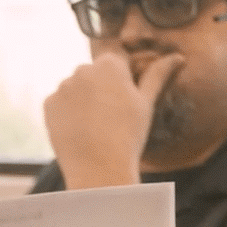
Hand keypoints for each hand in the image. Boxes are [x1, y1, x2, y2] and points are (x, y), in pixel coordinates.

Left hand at [42, 46, 183, 188]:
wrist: (99, 169)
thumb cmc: (128, 135)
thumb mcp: (146, 103)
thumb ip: (158, 75)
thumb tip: (177, 57)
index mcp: (109, 64)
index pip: (118, 61)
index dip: (125, 80)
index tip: (126, 100)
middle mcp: (82, 69)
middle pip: (95, 73)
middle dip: (102, 87)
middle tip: (112, 116)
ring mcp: (62, 86)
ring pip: (76, 87)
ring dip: (84, 99)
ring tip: (96, 125)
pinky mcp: (48, 104)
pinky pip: (60, 103)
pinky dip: (68, 113)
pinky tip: (81, 129)